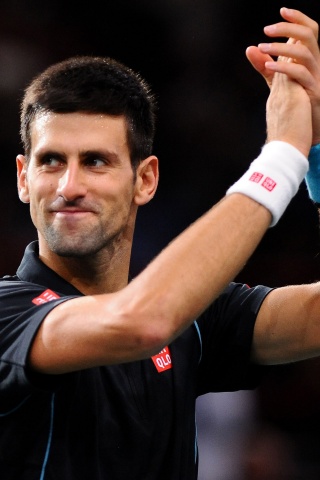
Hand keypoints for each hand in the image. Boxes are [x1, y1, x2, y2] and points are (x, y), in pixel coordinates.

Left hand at [246, 7, 319, 144]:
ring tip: (262, 48)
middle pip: (309, 35)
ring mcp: (316, 77)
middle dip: (288, 28)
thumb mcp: (278, 81)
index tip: (281, 11)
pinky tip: (269, 68)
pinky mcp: (314, 92)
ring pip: (304, 52)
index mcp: (309, 59)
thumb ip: (266, 65)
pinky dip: (284, 68)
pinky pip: (301, 74)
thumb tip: (250, 48)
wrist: (305, 129)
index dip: (298, 18)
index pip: (310, 30)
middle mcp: (316, 64)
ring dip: (281, 47)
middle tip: (267, 30)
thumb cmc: (295, 103)